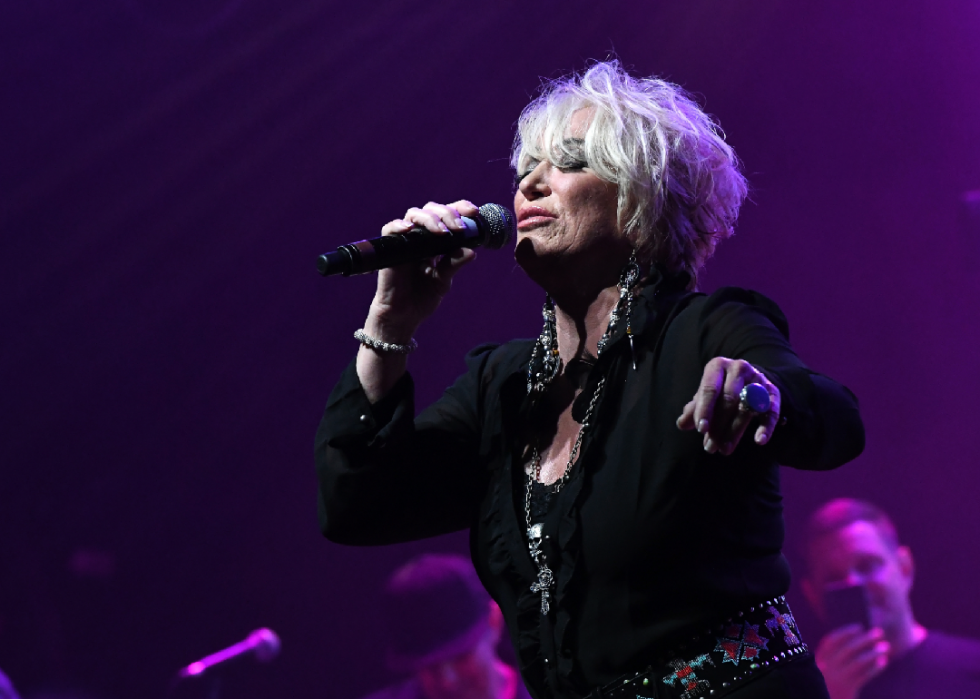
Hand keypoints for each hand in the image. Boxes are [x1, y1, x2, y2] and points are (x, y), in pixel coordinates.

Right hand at [367, 200, 478, 339]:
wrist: (403, 316)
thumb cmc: (422, 297)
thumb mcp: (443, 280)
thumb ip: (454, 264)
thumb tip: (472, 252)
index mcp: (436, 241)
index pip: (447, 215)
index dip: (460, 208)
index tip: (474, 212)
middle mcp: (420, 236)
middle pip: (432, 210)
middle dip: (448, 213)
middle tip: (459, 228)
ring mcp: (405, 241)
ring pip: (414, 214)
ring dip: (431, 219)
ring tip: (443, 232)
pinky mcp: (390, 249)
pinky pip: (390, 228)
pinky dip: (399, 226)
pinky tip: (410, 229)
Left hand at [675, 357, 780, 454]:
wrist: (748, 378)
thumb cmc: (720, 388)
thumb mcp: (705, 394)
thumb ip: (694, 409)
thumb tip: (682, 424)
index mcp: (717, 366)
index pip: (710, 389)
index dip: (705, 410)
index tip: (701, 429)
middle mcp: (739, 369)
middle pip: (729, 400)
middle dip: (718, 425)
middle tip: (710, 447)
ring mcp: (758, 379)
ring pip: (747, 408)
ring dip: (735, 431)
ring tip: (724, 450)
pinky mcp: (773, 392)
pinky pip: (771, 411)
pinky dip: (766, 426)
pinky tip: (759, 441)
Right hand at [815, 626, 889, 698]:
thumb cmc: (825, 691)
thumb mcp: (822, 674)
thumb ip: (831, 660)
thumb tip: (853, 641)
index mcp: (816, 661)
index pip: (830, 641)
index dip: (845, 632)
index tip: (859, 627)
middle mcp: (825, 668)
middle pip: (847, 648)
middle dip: (865, 639)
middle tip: (879, 632)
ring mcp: (836, 679)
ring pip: (858, 661)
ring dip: (873, 652)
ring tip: (886, 646)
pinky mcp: (847, 690)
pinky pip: (865, 675)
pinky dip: (875, 667)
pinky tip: (883, 662)